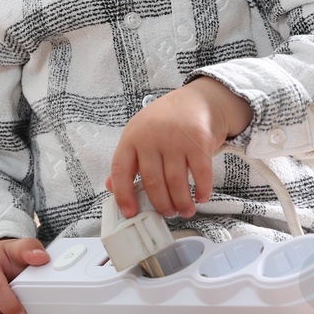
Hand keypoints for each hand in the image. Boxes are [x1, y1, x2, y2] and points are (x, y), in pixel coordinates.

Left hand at [105, 76, 252, 218]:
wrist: (196, 100)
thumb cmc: (164, 121)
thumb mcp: (138, 134)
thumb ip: (127, 161)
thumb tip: (111, 186)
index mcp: (132, 138)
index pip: (121, 170)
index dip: (123, 194)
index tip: (130, 212)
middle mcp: (151, 138)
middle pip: (153, 182)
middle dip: (161, 204)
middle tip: (168, 213)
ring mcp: (175, 139)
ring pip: (176, 182)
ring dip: (182, 202)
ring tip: (185, 210)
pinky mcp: (198, 140)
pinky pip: (200, 173)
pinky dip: (202, 190)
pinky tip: (201, 197)